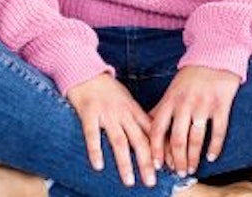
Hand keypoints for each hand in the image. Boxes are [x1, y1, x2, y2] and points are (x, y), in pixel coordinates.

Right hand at [65, 73, 156, 187]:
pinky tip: (98, 166)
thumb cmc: (106, 89)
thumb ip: (137, 118)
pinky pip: (92, 135)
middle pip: (138, 140)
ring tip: (129, 180)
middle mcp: (123, 113)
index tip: (166, 166)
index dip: (159, 149)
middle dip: (146, 162)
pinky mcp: (88, 114)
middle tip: (151, 181)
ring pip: (118, 141)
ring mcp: (106, 114)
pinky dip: (95, 151)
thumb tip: (152, 137)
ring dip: (124, 162)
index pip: (150, 132)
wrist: (85, 71)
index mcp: (133, 110)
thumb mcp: (127, 100)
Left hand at [148, 66, 240, 175]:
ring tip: (191, 168)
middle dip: (177, 159)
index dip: (156, 149)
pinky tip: (211, 156)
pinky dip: (214, 147)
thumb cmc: (191, 77)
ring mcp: (203, 104)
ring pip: (196, 138)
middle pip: (177, 139)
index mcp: (170, 100)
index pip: (158, 129)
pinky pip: (218, 130)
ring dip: (193, 157)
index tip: (156, 164)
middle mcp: (185, 103)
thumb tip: (146, 130)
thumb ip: (161, 110)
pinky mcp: (221, 104)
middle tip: (179, 172)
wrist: (215, 56)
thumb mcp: (171, 92)